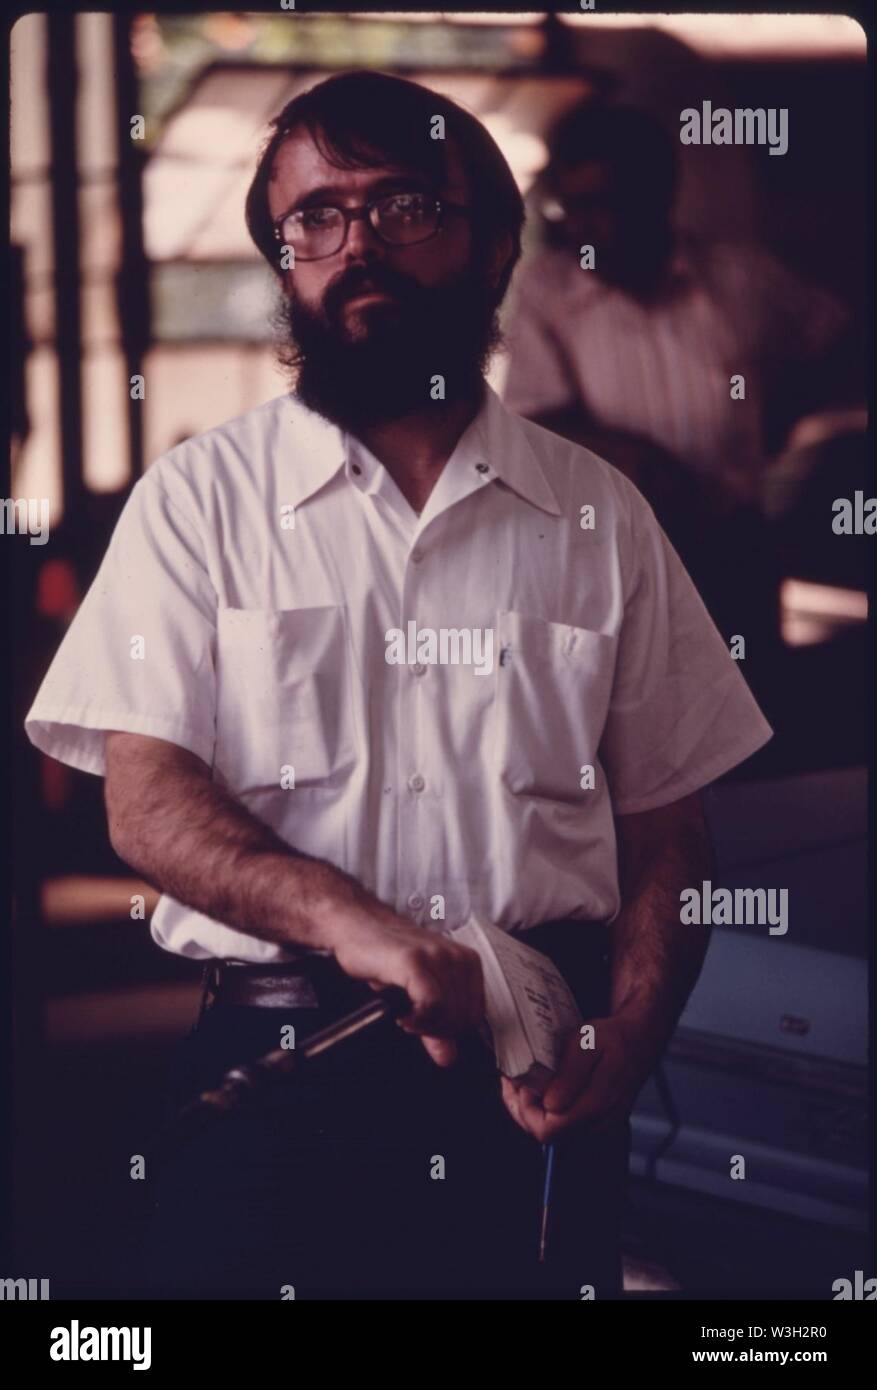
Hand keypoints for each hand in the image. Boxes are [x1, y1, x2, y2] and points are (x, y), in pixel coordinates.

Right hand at [327, 903, 485, 1068]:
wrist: (357, 926)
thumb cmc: (387, 956)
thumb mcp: (418, 992)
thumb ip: (436, 1024)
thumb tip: (448, 1057)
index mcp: (467, 961)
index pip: (475, 1015)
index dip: (450, 1030)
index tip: (428, 1027)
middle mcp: (457, 956)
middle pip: (461, 1019)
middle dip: (436, 1030)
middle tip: (412, 1021)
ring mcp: (437, 956)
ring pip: (448, 1015)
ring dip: (424, 1025)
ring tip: (405, 1014)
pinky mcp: (415, 960)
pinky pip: (431, 1005)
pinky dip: (417, 1020)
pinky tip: (402, 1015)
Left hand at [500, 1011, 663, 1141]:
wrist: (639, 1039)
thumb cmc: (613, 1038)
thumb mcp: (589, 1043)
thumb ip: (571, 1074)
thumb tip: (551, 1103)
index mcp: (596, 1104)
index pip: (546, 1129)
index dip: (524, 1108)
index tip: (517, 1082)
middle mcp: (597, 1121)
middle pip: (545, 1134)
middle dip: (523, 1108)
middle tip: (514, 1080)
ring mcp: (598, 1124)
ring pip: (553, 1131)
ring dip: (533, 1109)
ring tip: (525, 1081)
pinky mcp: (597, 1120)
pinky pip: (564, 1124)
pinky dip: (547, 1108)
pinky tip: (542, 1088)